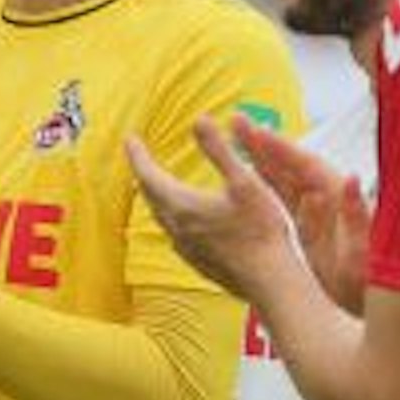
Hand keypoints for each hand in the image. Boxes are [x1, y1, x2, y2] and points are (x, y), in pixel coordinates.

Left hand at [124, 116, 298, 303]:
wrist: (270, 280)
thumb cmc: (261, 230)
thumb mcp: (244, 180)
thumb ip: (219, 149)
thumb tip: (200, 119)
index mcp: (183, 206)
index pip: (148, 175)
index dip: (138, 155)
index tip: (130, 139)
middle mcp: (178, 229)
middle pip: (152, 197)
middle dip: (145, 175)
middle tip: (141, 159)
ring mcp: (187, 249)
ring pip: (162, 218)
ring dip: (157, 198)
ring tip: (158, 186)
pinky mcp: (198, 263)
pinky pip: (176, 235)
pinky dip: (173, 218)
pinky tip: (183, 221)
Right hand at [226, 116, 369, 312]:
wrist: (381, 317)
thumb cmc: (376, 288)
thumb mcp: (365, 256)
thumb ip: (358, 218)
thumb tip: (350, 179)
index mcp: (343, 206)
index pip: (308, 169)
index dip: (283, 150)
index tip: (258, 133)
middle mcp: (332, 208)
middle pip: (294, 168)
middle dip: (267, 145)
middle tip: (238, 123)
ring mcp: (321, 221)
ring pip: (287, 182)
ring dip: (264, 161)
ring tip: (238, 140)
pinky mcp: (312, 237)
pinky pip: (286, 203)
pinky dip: (268, 186)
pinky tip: (250, 178)